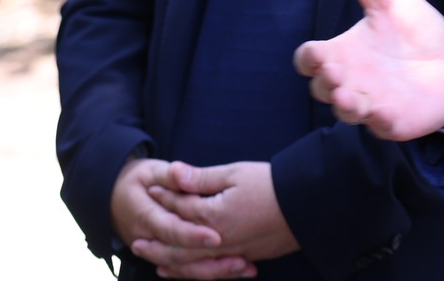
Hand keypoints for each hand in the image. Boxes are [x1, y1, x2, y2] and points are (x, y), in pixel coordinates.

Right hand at [111, 157, 241, 276]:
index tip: (217, 237)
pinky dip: (212, 271)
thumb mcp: (151, 171)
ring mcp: (158, 252)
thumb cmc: (137, 181)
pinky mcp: (169, 256)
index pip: (172, 230)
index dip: (193, 235)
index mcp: (147, 217)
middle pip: (182, 258)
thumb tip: (180, 172)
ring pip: (187, 269)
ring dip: (216, 271)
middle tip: (242, 261)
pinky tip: (237, 269)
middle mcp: (151, 241)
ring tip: (245, 267)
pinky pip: (189, 269)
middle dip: (212, 262)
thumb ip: (169, 175)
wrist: (114, 197)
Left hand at [148, 161, 297, 274]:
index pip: (180, 209)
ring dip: (171, 263)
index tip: (150, 189)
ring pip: (193, 264)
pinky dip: (195, 271)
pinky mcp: (247, 257)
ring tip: (154, 260)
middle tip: (135, 242)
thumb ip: (200, 178)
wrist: (308, 204)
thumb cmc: (272, 184)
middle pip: (179, 246)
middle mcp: (219, 240)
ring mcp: (233, 252)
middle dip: (156, 242)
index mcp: (213, 216)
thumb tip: (173, 172)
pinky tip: (189, 269)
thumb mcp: (234, 173)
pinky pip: (213, 270)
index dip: (164, 197)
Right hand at [294, 0, 443, 139]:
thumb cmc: (414, 30)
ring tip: (348, 97)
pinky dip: (380, 122)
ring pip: (347, 112)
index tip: (316, 53)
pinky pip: (381, 127)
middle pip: (322, 89)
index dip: (308, 58)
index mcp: (342, 53)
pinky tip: (384, 112)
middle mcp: (351, 81)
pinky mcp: (395, 122)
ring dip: (345, 106)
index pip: (310, 60)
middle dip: (324, 83)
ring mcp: (371, 103)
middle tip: (335, 73)